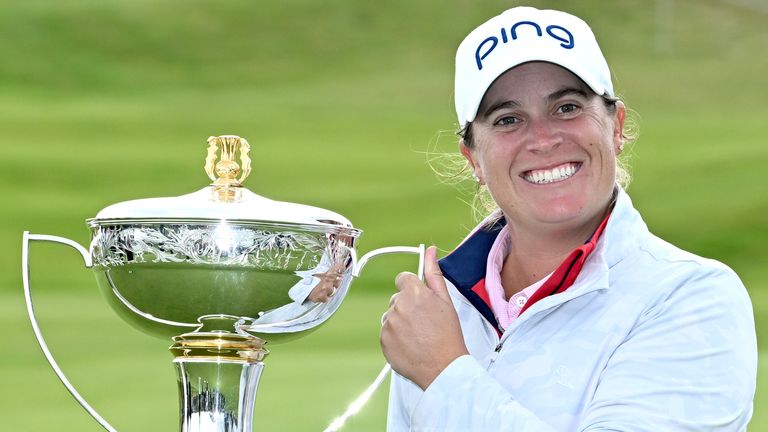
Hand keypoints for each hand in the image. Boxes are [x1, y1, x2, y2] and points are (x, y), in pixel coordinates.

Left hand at [380, 246, 468, 389]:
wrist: (443, 368)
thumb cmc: (448, 335)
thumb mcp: (446, 301)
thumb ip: (434, 273)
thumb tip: (430, 251)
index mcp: (414, 292)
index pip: (403, 279)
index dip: (413, 289)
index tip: (420, 300)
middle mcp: (398, 306)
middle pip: (398, 298)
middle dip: (408, 306)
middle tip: (424, 322)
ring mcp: (388, 324)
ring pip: (391, 315)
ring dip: (401, 322)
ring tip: (418, 335)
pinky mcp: (383, 340)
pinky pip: (386, 332)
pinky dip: (395, 337)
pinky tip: (410, 344)